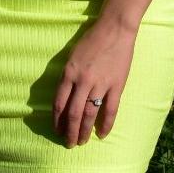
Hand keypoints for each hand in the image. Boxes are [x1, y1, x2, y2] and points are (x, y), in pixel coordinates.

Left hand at [52, 19, 136, 147]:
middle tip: (69, 143)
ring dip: (84, 131)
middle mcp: (82, 81)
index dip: (57, 120)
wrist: (114, 29)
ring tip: (82, 142)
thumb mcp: (72, 57)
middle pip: (73, 113)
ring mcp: (100, 84)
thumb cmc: (91, 40)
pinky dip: (106, 124)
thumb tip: (64, 96)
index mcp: (69, 74)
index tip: (57, 131)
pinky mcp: (116, 85)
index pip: (59, 103)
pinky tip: (102, 134)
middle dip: (70, 131)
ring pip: (89, 114)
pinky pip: (110, 109)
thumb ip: (68, 77)